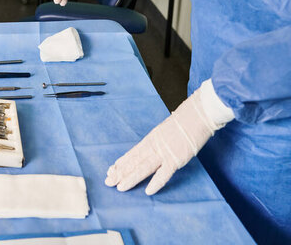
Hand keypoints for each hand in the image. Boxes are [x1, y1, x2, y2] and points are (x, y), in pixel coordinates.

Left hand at [105, 81, 231, 194]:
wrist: (197, 114)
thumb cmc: (183, 122)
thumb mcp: (164, 131)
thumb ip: (157, 141)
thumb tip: (151, 148)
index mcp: (150, 139)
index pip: (132, 153)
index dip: (121, 163)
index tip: (110, 170)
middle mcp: (154, 146)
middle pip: (134, 161)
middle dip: (120, 173)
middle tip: (108, 182)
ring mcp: (164, 153)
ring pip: (144, 168)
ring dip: (131, 178)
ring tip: (120, 187)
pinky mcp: (177, 159)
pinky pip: (165, 173)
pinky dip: (156, 182)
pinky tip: (148, 191)